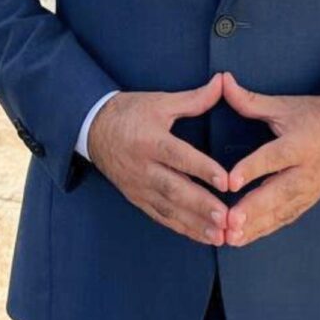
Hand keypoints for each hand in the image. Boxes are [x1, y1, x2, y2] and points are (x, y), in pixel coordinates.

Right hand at [87, 72, 231, 246]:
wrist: (92, 128)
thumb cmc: (130, 113)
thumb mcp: (160, 101)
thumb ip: (194, 98)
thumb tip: (222, 82)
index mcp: (150, 140)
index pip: (178, 157)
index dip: (202, 169)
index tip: (226, 181)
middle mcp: (143, 167)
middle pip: (174, 189)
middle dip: (201, 206)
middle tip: (226, 218)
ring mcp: (138, 186)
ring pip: (168, 209)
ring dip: (195, 224)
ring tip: (220, 235)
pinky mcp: (136, 197)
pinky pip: (160, 216)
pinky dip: (181, 228)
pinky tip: (202, 236)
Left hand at [221, 72, 319, 247]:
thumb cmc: (314, 117)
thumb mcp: (285, 105)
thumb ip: (250, 100)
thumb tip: (223, 81)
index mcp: (299, 144)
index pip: (273, 159)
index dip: (251, 170)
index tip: (230, 182)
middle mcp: (304, 172)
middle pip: (277, 193)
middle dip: (253, 210)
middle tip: (229, 222)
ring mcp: (307, 191)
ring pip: (279, 212)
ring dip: (255, 227)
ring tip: (230, 237)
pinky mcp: (306, 202)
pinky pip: (283, 219)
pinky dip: (263, 230)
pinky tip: (242, 238)